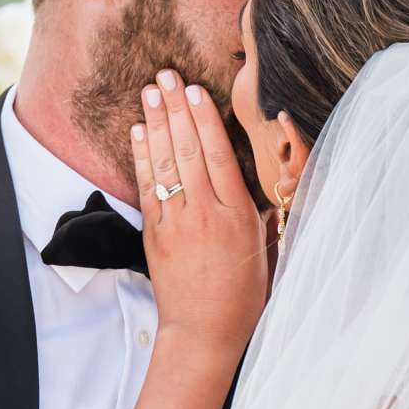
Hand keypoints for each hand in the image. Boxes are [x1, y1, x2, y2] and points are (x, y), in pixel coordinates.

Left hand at [131, 68, 269, 355]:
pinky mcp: (156, 236)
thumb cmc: (244, 294)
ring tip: (149, 92)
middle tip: (166, 75)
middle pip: (188, 151)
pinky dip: (142, 158)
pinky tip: (139, 132)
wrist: (205, 332)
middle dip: (176, 109)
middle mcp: (206, 214)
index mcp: (238, 215)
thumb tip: (269, 181)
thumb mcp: (265, 249)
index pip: (218, 155)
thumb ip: (261, 211)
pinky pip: (147, 189)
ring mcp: (177, 224)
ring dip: (156, 124)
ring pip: (165, 164)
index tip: (196, 90)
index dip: (205, 119)